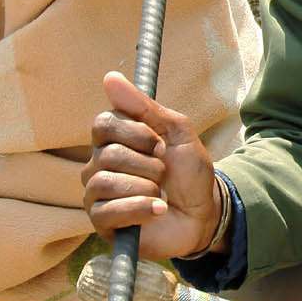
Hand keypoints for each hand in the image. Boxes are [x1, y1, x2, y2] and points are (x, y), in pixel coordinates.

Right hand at [84, 70, 221, 259]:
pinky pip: (109, 211)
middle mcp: (98, 166)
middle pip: (108, 153)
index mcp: (113, 140)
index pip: (103, 123)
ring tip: (160, 193)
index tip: (159, 142)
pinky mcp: (102, 223)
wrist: (204, 214)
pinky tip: (158, 209)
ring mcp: (97, 195)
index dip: (135, 132)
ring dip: (146, 186)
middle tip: (164, 173)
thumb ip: (144, 107)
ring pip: (106, 181)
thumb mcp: (177, 132)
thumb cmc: (188, 173)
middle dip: (148, 164)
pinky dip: (140, 207)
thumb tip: (110, 77)